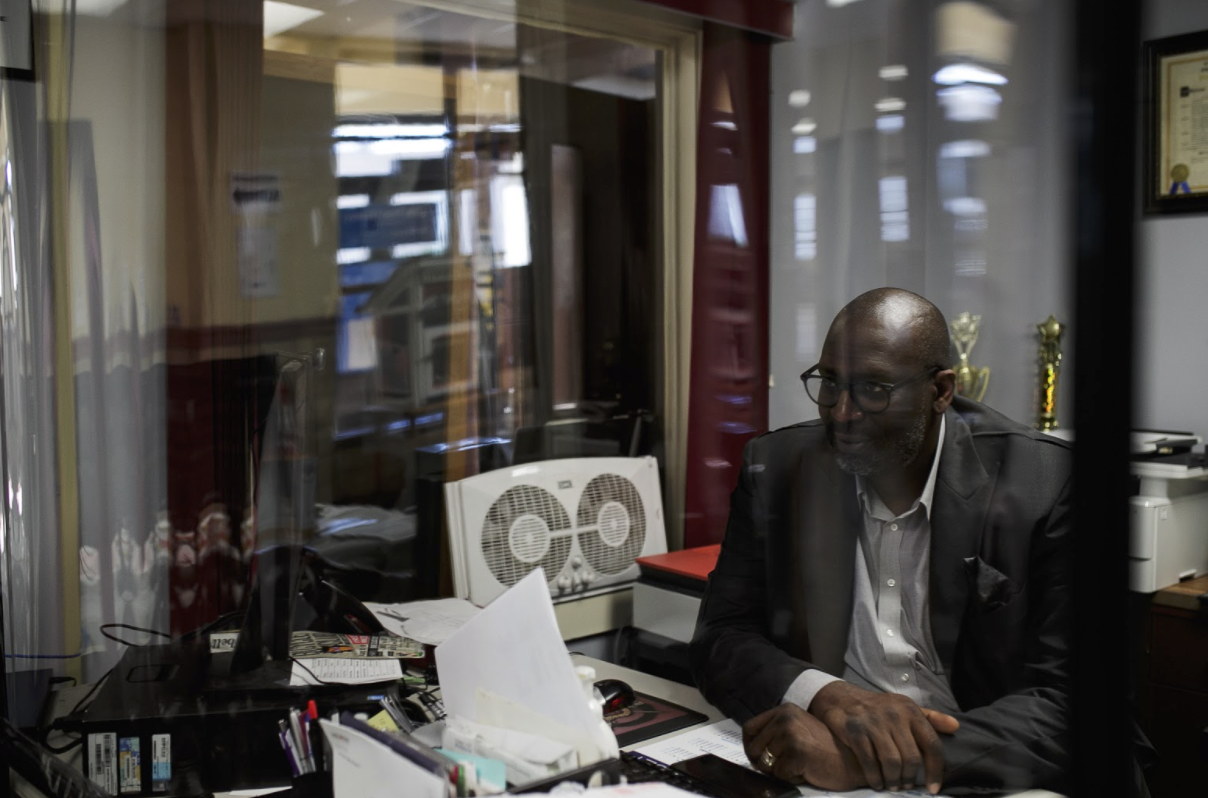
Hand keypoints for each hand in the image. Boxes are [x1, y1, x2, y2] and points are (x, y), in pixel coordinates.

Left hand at [742, 703, 863, 790]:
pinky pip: (780, 775)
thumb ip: (777, 733)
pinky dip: (792, 778)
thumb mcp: (800, 730)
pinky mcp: (797, 752)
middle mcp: (785, 718)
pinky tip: (807, 770)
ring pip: (766, 764)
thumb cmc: (827, 750)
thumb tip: (752, 749)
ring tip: (801, 765)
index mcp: (785, 710)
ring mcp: (791, 734)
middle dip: (764, 763)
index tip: (756, 757)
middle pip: (754, 748)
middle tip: (785, 766)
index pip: (749, 728)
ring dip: (781, 771)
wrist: (854, 760)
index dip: (749, 746)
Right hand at [808, 681, 958, 792]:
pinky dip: (875, 777)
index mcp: (911, 711)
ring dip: (893, 780)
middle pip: (911, 757)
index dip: (935, 770)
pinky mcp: (855, 730)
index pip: (931, 744)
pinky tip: (876, 783)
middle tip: (904, 786)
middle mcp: (894, 715)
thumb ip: (931, 718)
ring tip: (891, 786)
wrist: (843, 698)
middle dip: (909, 778)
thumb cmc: (880, 708)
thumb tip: (956, 726)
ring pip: (891, 762)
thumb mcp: (906, 708)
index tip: (933, 788)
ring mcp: (873, 722)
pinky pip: (869, 762)